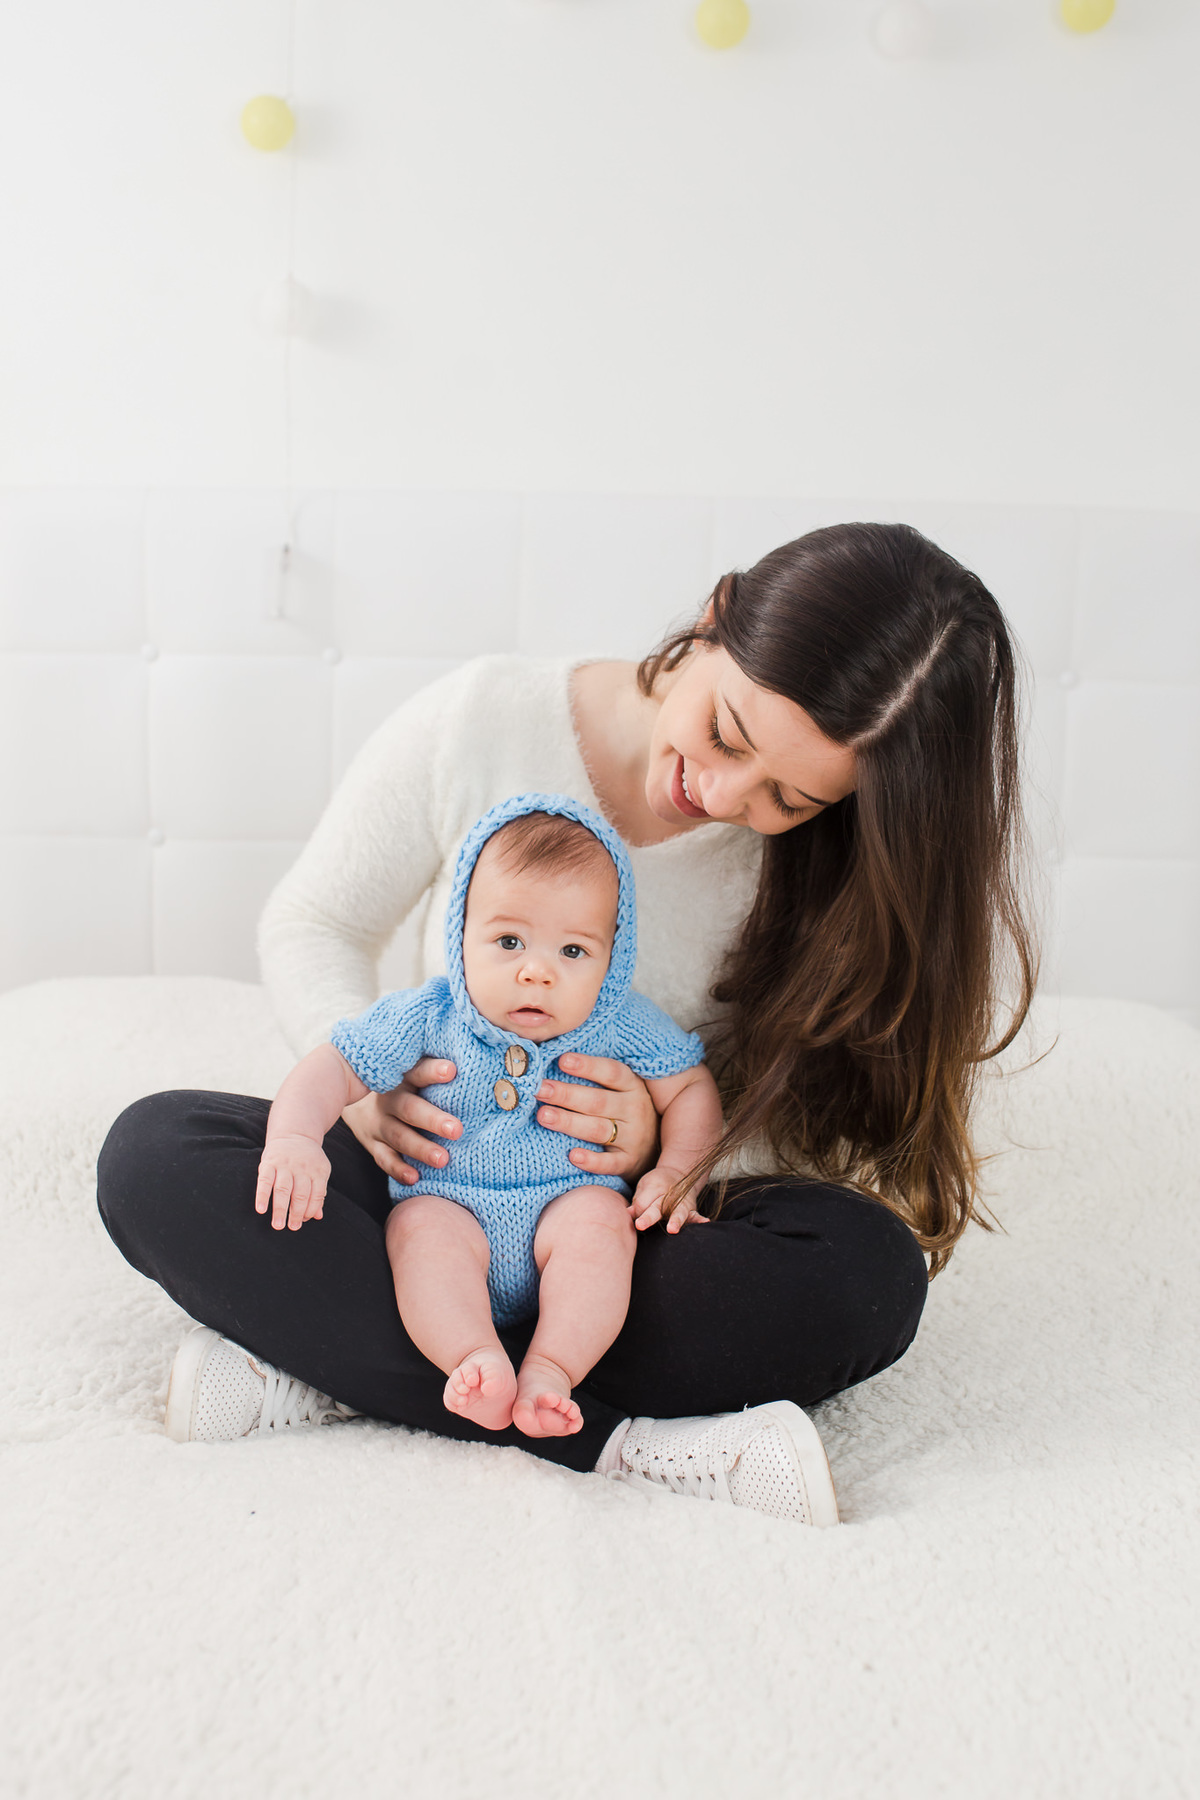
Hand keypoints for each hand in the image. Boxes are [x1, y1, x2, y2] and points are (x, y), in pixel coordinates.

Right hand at [255, 1135, 331, 1231]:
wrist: (294, 1134)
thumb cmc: (307, 1160)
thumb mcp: (318, 1172)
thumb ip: (319, 1193)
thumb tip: (318, 1216)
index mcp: (319, 1170)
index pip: (317, 1195)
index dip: (310, 1210)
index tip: (303, 1221)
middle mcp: (302, 1167)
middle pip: (300, 1194)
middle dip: (296, 1213)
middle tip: (292, 1228)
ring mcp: (285, 1164)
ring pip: (283, 1189)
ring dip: (280, 1209)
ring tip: (278, 1225)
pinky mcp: (269, 1162)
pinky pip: (265, 1180)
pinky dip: (262, 1195)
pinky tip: (261, 1209)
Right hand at [341, 1059, 461, 1184]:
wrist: (348, 1087)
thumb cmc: (401, 1079)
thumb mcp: (411, 1068)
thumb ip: (435, 1069)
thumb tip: (481, 1063)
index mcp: (403, 1076)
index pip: (417, 1071)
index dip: (433, 1071)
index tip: (452, 1071)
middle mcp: (389, 1098)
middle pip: (409, 1108)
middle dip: (433, 1120)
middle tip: (456, 1130)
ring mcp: (379, 1122)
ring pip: (399, 1136)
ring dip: (421, 1149)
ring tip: (443, 1159)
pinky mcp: (372, 1142)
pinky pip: (384, 1158)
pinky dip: (398, 1169)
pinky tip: (415, 1178)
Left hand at [535, 1054, 658, 1181]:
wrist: (654, 1147)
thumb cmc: (624, 1109)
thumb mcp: (620, 1089)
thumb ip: (595, 1077)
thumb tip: (555, 1059)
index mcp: (632, 1086)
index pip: (611, 1072)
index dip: (587, 1066)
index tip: (562, 1060)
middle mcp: (634, 1110)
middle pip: (598, 1101)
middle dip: (566, 1094)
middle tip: (540, 1089)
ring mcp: (633, 1137)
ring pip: (598, 1129)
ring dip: (569, 1123)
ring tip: (543, 1116)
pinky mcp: (628, 1162)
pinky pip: (610, 1164)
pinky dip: (592, 1161)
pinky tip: (572, 1155)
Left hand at [629, 1167, 707, 1233]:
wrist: (678, 1174)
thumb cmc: (656, 1184)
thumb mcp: (644, 1186)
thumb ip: (638, 1201)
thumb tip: (628, 1214)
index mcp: (653, 1189)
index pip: (642, 1204)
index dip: (636, 1213)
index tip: (632, 1222)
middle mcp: (667, 1196)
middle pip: (656, 1208)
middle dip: (649, 1217)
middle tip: (640, 1225)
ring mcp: (680, 1203)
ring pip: (677, 1212)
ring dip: (675, 1220)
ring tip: (672, 1229)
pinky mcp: (691, 1209)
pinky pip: (695, 1215)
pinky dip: (700, 1219)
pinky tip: (705, 1223)